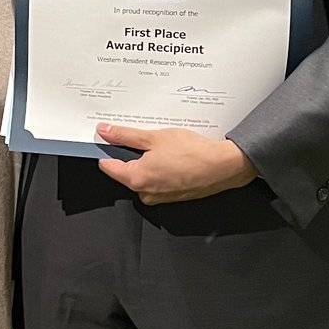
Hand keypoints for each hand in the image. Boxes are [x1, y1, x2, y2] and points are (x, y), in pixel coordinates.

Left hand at [96, 122, 255, 204]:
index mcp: (136, 179)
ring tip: (161, 146)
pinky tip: (171, 156)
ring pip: (143, 176)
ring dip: (147, 161)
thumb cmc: (192, 153)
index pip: (108, 166)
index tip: (108, 137)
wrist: (224, 166)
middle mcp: (146, 193)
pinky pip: (158, 181)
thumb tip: (104, 132)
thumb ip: (125, 135)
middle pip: (126, 171)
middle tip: (143, 137)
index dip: (107, 149)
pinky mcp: (173, 196)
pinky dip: (160, 169)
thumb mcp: (153, 137)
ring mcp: (160, 197)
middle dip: (130, 154)